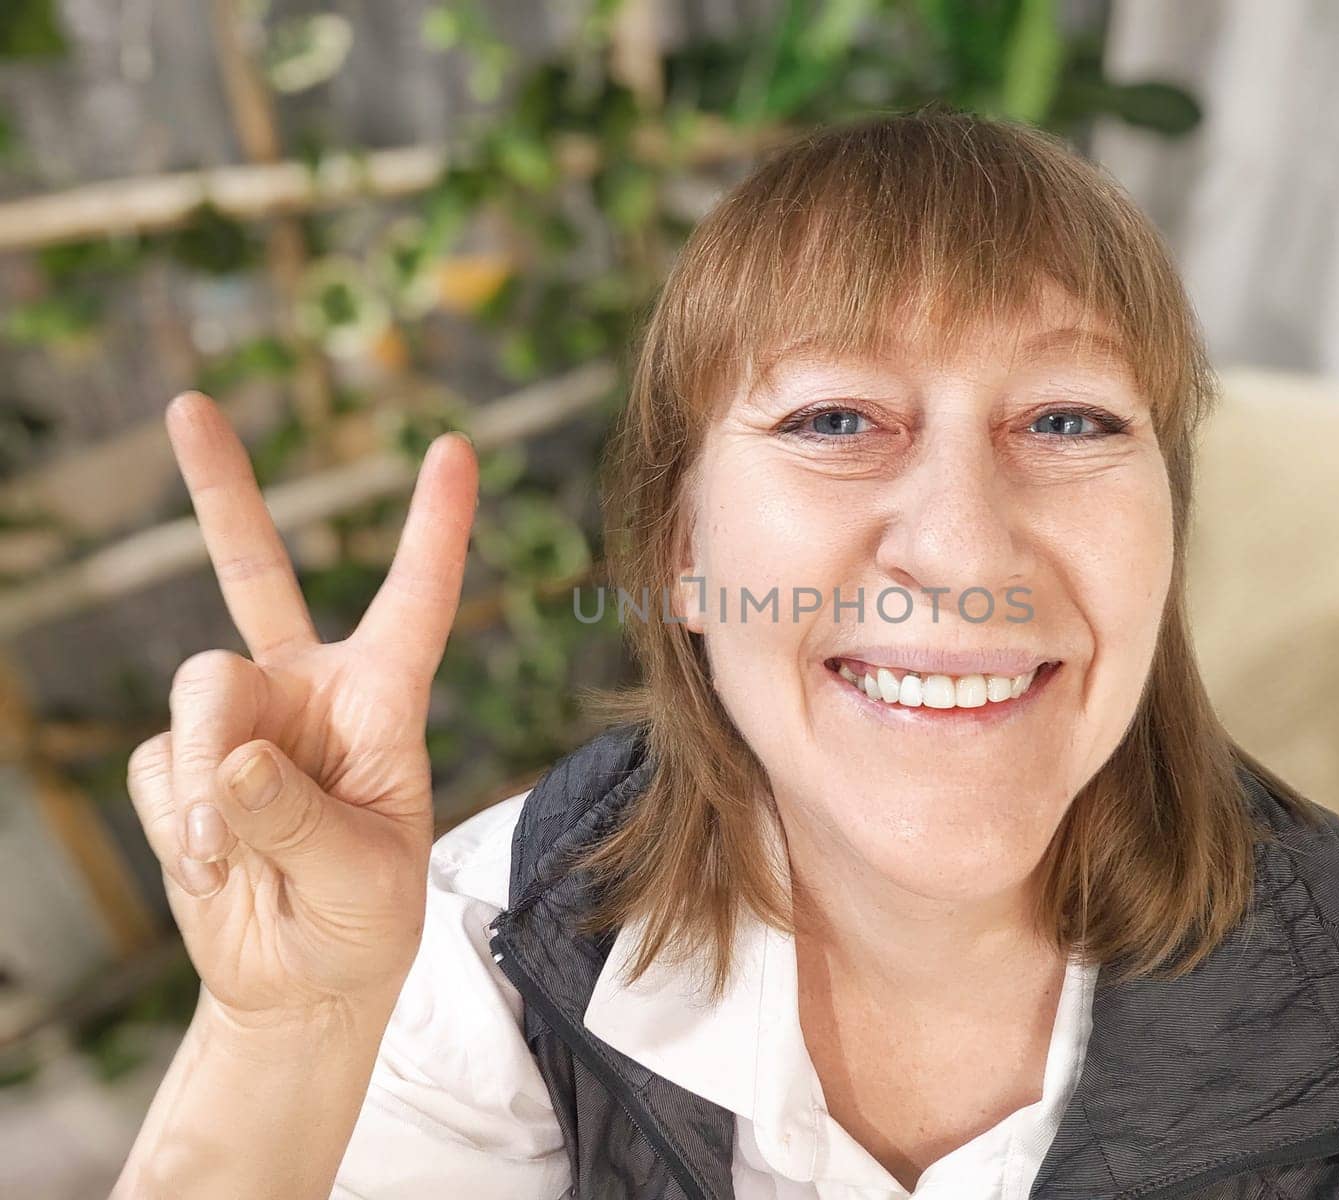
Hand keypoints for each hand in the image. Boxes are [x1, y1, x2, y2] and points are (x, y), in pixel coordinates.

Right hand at [126, 393, 477, 1022]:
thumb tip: (224, 759)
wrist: (298, 980)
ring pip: (197, 693)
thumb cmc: (362, 920)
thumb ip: (298, 817)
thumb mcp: (361, 878)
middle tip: (188, 405)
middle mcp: (309, 691)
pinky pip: (157, 765)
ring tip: (230, 858)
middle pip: (256, 574)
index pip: (417, 601)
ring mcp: (240, 722)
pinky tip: (211, 864)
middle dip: (222, 490)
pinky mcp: (180, 764)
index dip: (434, 527)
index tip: (454, 446)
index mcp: (385, 700)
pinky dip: (179, 821)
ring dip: (205, 782)